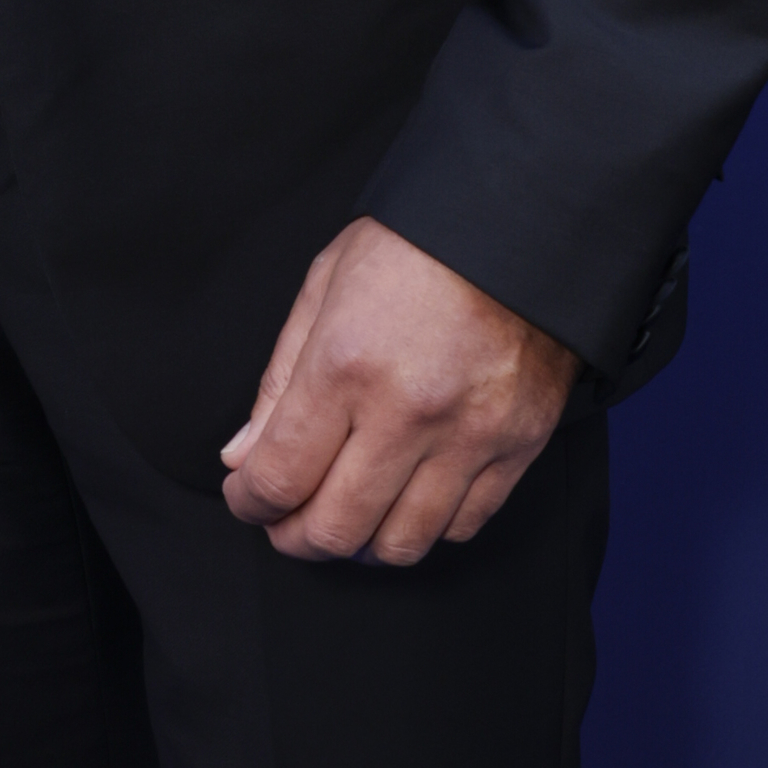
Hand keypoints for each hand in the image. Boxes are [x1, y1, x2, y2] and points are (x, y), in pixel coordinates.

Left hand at [221, 221, 576, 567]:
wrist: (523, 223)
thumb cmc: (417, 246)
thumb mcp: (324, 287)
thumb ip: (279, 382)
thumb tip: (244, 457)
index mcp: (345, 365)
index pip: (278, 478)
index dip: (249, 503)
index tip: (246, 497)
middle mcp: (408, 412)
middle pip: (334, 529)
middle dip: (294, 538)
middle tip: (286, 522)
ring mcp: (470, 435)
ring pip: (400, 544)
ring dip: (360, 544)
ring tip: (346, 516)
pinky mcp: (519, 445)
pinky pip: (462, 525)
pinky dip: (425, 528)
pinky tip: (406, 500)